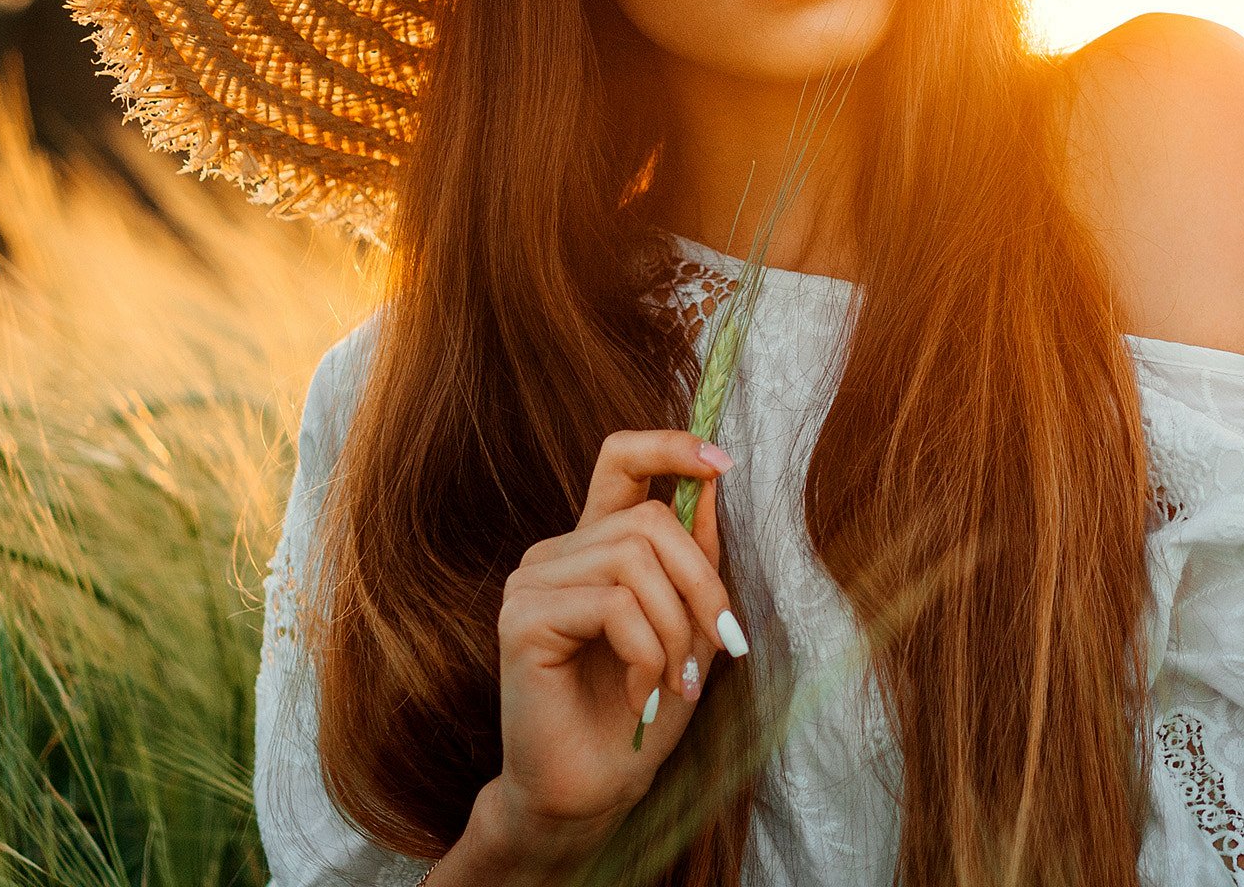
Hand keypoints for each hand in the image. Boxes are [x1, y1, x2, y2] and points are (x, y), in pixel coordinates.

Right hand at [491, 430, 742, 853]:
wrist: (588, 795)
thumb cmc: (639, 715)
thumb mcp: (687, 628)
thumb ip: (694, 558)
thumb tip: (712, 483)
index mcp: (595, 547)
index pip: (619, 460)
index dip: (668, 446)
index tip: (720, 462)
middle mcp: (558, 554)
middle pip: (650, 519)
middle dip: (703, 585)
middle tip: (721, 648)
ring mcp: (532, 582)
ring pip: (635, 560)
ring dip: (675, 631)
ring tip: (675, 683)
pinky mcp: (522, 619)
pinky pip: (612, 605)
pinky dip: (646, 654)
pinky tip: (639, 696)